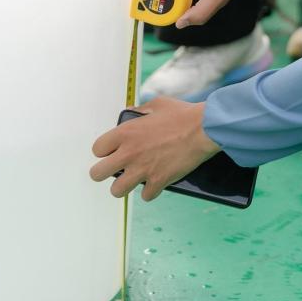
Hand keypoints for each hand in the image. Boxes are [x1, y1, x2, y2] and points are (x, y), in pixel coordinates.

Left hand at [90, 97, 221, 200]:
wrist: (204, 129)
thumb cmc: (182, 114)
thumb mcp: (157, 104)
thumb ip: (140, 110)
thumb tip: (131, 111)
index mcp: (125, 133)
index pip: (97, 149)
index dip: (104, 151)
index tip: (112, 152)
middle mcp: (129, 153)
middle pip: (97, 174)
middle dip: (104, 173)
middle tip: (115, 170)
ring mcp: (143, 169)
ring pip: (116, 191)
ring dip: (124, 186)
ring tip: (133, 180)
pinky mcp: (159, 181)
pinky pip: (145, 196)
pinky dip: (150, 191)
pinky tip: (155, 182)